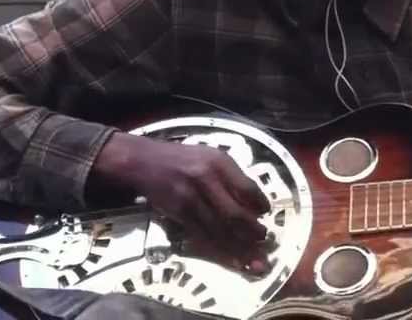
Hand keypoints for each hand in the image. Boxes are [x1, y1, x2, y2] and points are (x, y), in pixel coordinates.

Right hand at [91, 132, 271, 269]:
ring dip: (238, 245)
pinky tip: (230, 256)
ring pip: (219, 229)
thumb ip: (232, 176)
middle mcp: (205, 180)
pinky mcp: (178, 214)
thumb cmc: (184, 158)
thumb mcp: (212, 156)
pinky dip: (218, 248)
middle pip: (234, 213)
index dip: (260, 203)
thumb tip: (254, 202)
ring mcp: (190, 199)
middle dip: (252, 230)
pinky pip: (202, 235)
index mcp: (219, 162)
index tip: (266, 213)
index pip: (247, 188)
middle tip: (262, 238)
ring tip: (253, 255)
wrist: (145, 162)